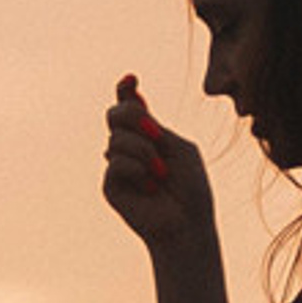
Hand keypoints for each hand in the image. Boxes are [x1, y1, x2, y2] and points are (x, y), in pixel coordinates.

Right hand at [103, 73, 214, 249]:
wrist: (187, 223)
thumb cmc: (191, 187)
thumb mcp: (179, 146)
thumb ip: (155, 124)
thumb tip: (129, 101)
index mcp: (149, 135)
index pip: (129, 106)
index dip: (125, 90)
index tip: (132, 79)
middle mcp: (130, 148)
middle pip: (115, 114)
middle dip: (132, 116)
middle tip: (156, 134)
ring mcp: (118, 167)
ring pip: (117, 139)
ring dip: (144, 153)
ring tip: (161, 175)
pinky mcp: (110, 187)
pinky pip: (115, 162)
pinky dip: (137, 171)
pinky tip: (150, 188)